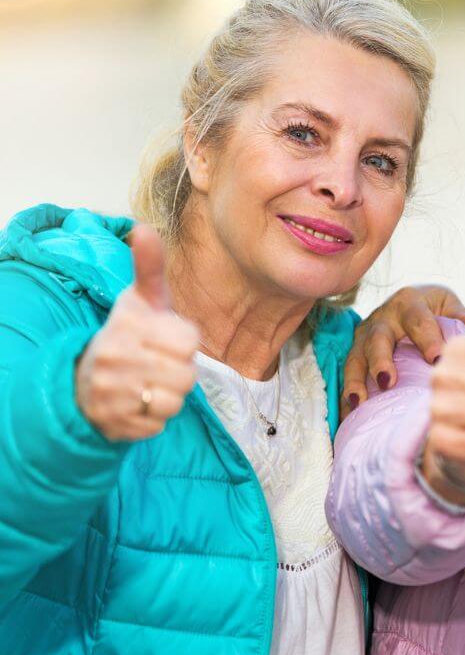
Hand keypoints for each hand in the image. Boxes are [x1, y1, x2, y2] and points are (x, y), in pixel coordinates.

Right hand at [75, 225, 199, 441]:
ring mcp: (111, 395)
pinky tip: (138, 402)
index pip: (188, 342)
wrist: (86, 378)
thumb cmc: (128, 335)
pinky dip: (154, 417)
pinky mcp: (113, 424)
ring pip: (174, 402)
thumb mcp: (141, 300)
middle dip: (179, 371)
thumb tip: (144, 228)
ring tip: (149, 383)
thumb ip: (150, 267)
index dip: (184, 342)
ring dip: (169, 395)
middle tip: (158, 364)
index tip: (165, 339)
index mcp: (126, 327)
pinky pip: (158, 425)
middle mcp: (114, 359)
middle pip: (186, 375)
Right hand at [342, 284, 464, 415]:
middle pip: (378, 338)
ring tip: (359, 401)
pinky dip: (347, 395)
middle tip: (388, 382)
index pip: (418, 320)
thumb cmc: (435, 309)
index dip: (427, 339)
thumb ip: (462, 316)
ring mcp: (364, 337)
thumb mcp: (448, 306)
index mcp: (409, 303)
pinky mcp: (356, 356)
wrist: (409, 307)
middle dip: (381, 360)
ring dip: (355, 380)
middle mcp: (382, 318)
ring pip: (356, 358)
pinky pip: (348, 377)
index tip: (437, 360)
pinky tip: (350, 414)